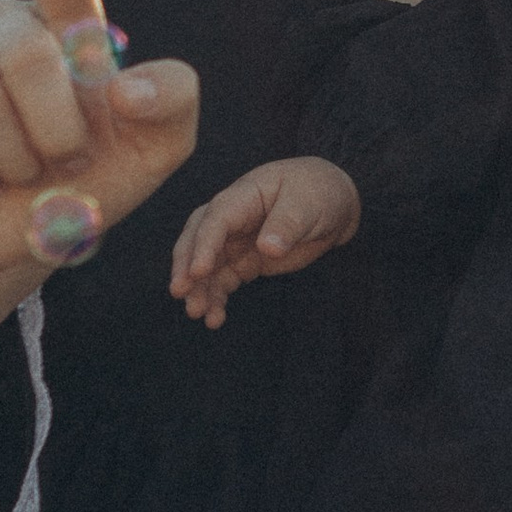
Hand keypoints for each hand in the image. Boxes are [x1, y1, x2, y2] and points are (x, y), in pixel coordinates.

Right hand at [0, 0, 198, 299]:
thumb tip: (124, 86)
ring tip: (15, 171)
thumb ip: (173, 103)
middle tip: (61, 160)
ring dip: (10, 157)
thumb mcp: (157, 149)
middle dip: (55, 124)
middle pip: (25, 48)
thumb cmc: (89, 183)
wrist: (17, 241)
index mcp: (63, 28)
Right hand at [168, 157, 362, 327]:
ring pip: (207, 264)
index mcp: (244, 195)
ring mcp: (235, 240)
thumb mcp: (310, 204)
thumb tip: (266, 247)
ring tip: (197, 314)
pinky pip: (222, 280)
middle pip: (197, 238)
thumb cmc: (318, 193)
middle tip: (179, 292)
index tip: (199, 272)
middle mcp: (232, 217)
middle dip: (186, 265)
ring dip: (199, 289)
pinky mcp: (244, 261)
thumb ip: (288, 224)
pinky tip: (214, 318)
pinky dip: (216, 298)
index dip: (205, 244)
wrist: (333, 203)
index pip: (216, 219)